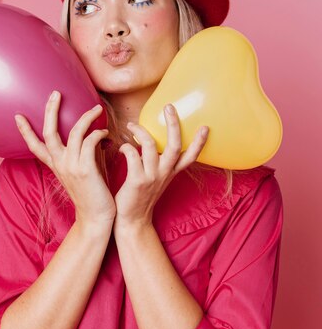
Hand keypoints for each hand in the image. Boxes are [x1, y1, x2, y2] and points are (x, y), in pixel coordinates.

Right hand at [14, 91, 115, 225]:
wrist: (96, 218)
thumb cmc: (93, 193)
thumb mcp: (83, 170)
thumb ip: (85, 152)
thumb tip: (96, 134)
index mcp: (56, 165)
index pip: (35, 146)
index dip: (25, 131)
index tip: (17, 116)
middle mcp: (60, 164)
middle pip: (49, 132)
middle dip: (51, 111)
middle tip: (55, 93)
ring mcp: (71, 166)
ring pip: (75, 132)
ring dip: (86, 117)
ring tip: (96, 108)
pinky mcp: (86, 169)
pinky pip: (90, 141)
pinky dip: (98, 133)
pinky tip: (106, 133)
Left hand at [114, 103, 208, 227]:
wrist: (132, 221)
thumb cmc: (140, 197)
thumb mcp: (155, 180)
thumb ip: (157, 163)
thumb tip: (151, 142)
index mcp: (171, 173)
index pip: (190, 156)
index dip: (199, 142)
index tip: (206, 126)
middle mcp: (165, 174)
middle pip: (174, 145)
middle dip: (173, 124)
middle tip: (169, 107)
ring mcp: (152, 177)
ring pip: (150, 145)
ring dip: (140, 131)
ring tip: (131, 124)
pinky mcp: (137, 180)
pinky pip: (133, 155)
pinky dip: (126, 147)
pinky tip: (122, 147)